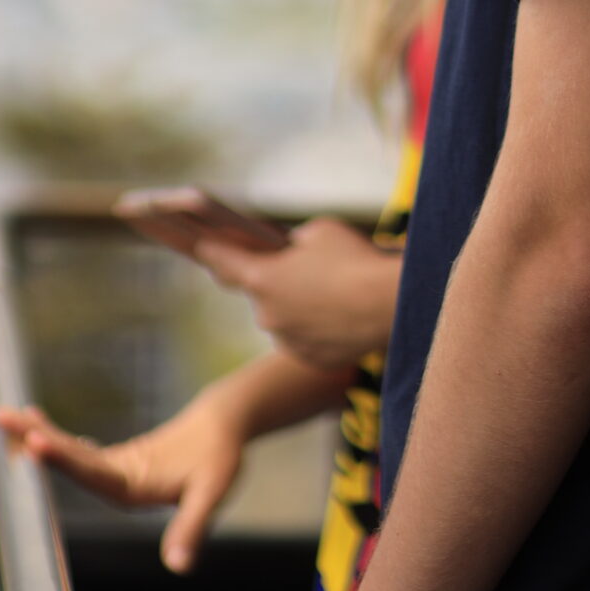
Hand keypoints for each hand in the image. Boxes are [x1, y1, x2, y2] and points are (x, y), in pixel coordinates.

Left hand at [0, 386, 246, 572]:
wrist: (228, 432)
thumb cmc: (222, 458)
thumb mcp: (212, 491)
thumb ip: (193, 528)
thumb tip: (179, 567)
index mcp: (132, 490)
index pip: (89, 473)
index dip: (61, 457)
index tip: (33, 442)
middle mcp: (116, 484)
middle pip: (68, 460)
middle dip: (32, 439)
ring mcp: (116, 472)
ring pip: (69, 453)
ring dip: (36, 434)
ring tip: (5, 414)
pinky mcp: (120, 461)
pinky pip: (80, 449)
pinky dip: (58, 436)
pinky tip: (37, 428)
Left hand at [192, 215, 401, 371]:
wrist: (390, 304)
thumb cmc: (353, 259)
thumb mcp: (319, 231)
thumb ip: (295, 242)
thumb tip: (292, 251)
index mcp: (261, 278)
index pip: (223, 263)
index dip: (210, 251)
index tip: (199, 246)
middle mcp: (267, 315)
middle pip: (261, 293)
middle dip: (275, 280)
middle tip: (300, 268)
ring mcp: (289, 342)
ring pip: (285, 319)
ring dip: (297, 306)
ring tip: (332, 292)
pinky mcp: (312, 360)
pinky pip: (307, 339)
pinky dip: (317, 328)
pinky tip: (342, 314)